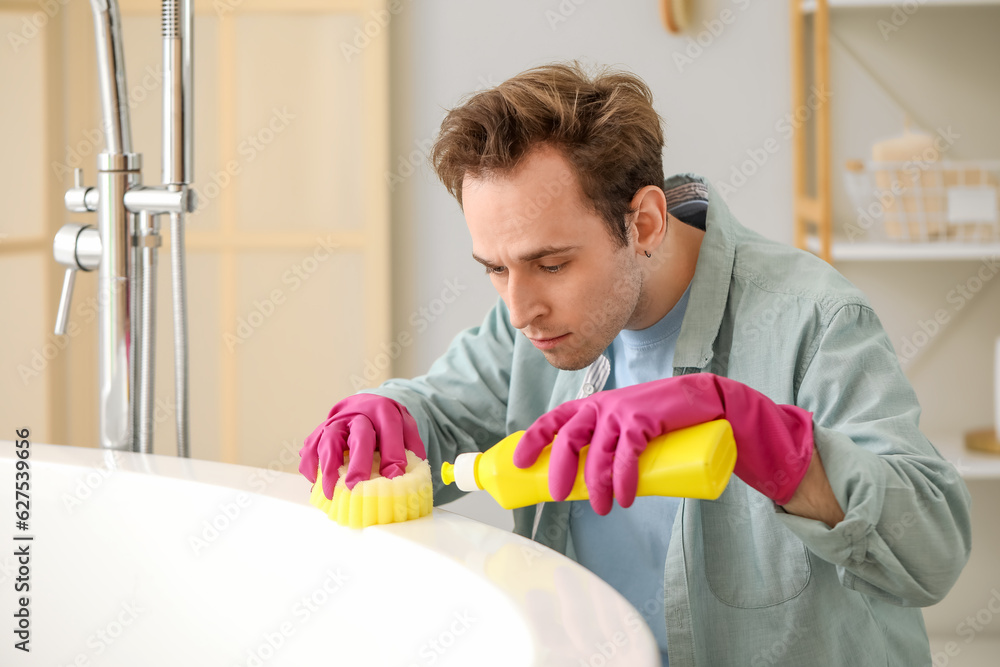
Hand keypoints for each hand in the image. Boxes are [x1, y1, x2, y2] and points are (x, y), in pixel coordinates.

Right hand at [299, 394, 425, 498]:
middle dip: (359, 463)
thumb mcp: (406, 429)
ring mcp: (336, 422)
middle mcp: (359, 415)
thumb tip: (413, 481)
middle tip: (356, 487)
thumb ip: (412, 451)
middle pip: (359, 437)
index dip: (392, 458)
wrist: (365, 406)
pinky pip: (311, 448)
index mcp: (384, 412)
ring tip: (331, 491)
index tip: (393, 480)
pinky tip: (317, 484)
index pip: (390, 434)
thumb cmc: (387, 425)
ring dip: (329, 466)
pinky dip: (312, 466)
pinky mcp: (319, 431)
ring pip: (329, 439)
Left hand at [514, 373, 813, 513]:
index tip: (520, 463)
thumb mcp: (626, 427)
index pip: (554, 420)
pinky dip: (625, 479)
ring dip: (597, 486)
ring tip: (603, 508)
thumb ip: (609, 446)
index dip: (534, 439)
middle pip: (569, 438)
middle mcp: (602, 405)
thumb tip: (590, 488)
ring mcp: (623, 411)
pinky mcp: (644, 420)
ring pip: (598, 453)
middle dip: (560, 470)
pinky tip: (625, 497)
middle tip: (559, 495)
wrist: (705, 402)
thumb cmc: (662, 420)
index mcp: (592, 406)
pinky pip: (627, 455)